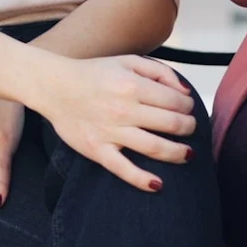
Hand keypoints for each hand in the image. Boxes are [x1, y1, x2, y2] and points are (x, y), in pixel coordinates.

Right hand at [34, 55, 196, 192]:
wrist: (55, 87)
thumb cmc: (95, 74)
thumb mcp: (128, 61)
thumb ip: (160, 72)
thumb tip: (185, 93)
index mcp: (133, 85)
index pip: (175, 101)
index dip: (188, 107)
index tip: (188, 110)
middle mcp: (124, 109)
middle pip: (171, 124)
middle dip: (189, 128)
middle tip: (190, 129)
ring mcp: (110, 132)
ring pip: (155, 147)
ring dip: (178, 153)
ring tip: (188, 154)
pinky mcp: (97, 150)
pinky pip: (122, 169)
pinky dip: (142, 180)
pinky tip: (158, 184)